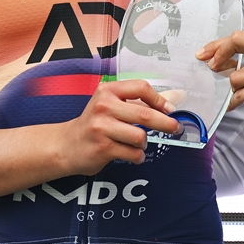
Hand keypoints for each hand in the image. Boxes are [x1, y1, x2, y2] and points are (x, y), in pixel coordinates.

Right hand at [61, 79, 180, 174]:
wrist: (67, 145)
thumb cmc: (96, 123)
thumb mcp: (111, 104)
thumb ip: (137, 102)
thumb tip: (173, 100)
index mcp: (108, 90)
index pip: (141, 88)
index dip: (159, 99)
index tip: (170, 109)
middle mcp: (104, 106)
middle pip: (145, 115)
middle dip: (166, 124)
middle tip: (176, 129)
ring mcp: (102, 127)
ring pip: (140, 137)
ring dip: (144, 143)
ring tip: (138, 144)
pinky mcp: (102, 147)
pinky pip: (132, 153)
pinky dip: (137, 156)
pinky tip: (132, 155)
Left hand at [196, 31, 243, 137]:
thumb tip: (220, 61)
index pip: (239, 37)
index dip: (218, 45)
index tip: (205, 53)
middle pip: (234, 43)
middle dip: (217, 54)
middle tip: (210, 67)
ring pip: (234, 77)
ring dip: (235, 90)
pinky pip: (238, 94)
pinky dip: (234, 102)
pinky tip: (237, 105)